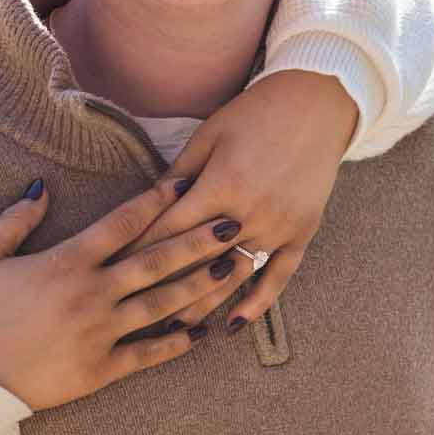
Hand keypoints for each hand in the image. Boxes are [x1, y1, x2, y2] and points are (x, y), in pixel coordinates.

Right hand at [0, 178, 246, 410]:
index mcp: (66, 261)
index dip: (156, 200)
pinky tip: (201, 332)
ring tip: (232, 270)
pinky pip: (147, 353)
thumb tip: (42, 188)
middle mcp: (91, 293)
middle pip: (156, 260)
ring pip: (162, 304)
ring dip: (200, 285)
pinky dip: (176, 342)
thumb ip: (15, 220)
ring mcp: (100, 332)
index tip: (185, 183)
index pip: (122, 222)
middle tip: (234, 224)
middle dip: (199, 240)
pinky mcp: (100, 369)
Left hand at [140, 69, 358, 332]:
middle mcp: (250, 212)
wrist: (318, 103)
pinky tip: (233, 324)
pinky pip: (278, 276)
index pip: (170, 230)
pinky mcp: (303, 232)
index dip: (139, 254)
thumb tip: (146, 207)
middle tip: (133, 318)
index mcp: (220, 185)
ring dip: (203, 305)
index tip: (115, 277)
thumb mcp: (209, 135)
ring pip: (233, 276)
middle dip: (163, 290)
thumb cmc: (255, 113)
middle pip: (197, 261)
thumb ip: (178, 175)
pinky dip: (257, 303)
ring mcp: (279, 226)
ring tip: (174, 331)